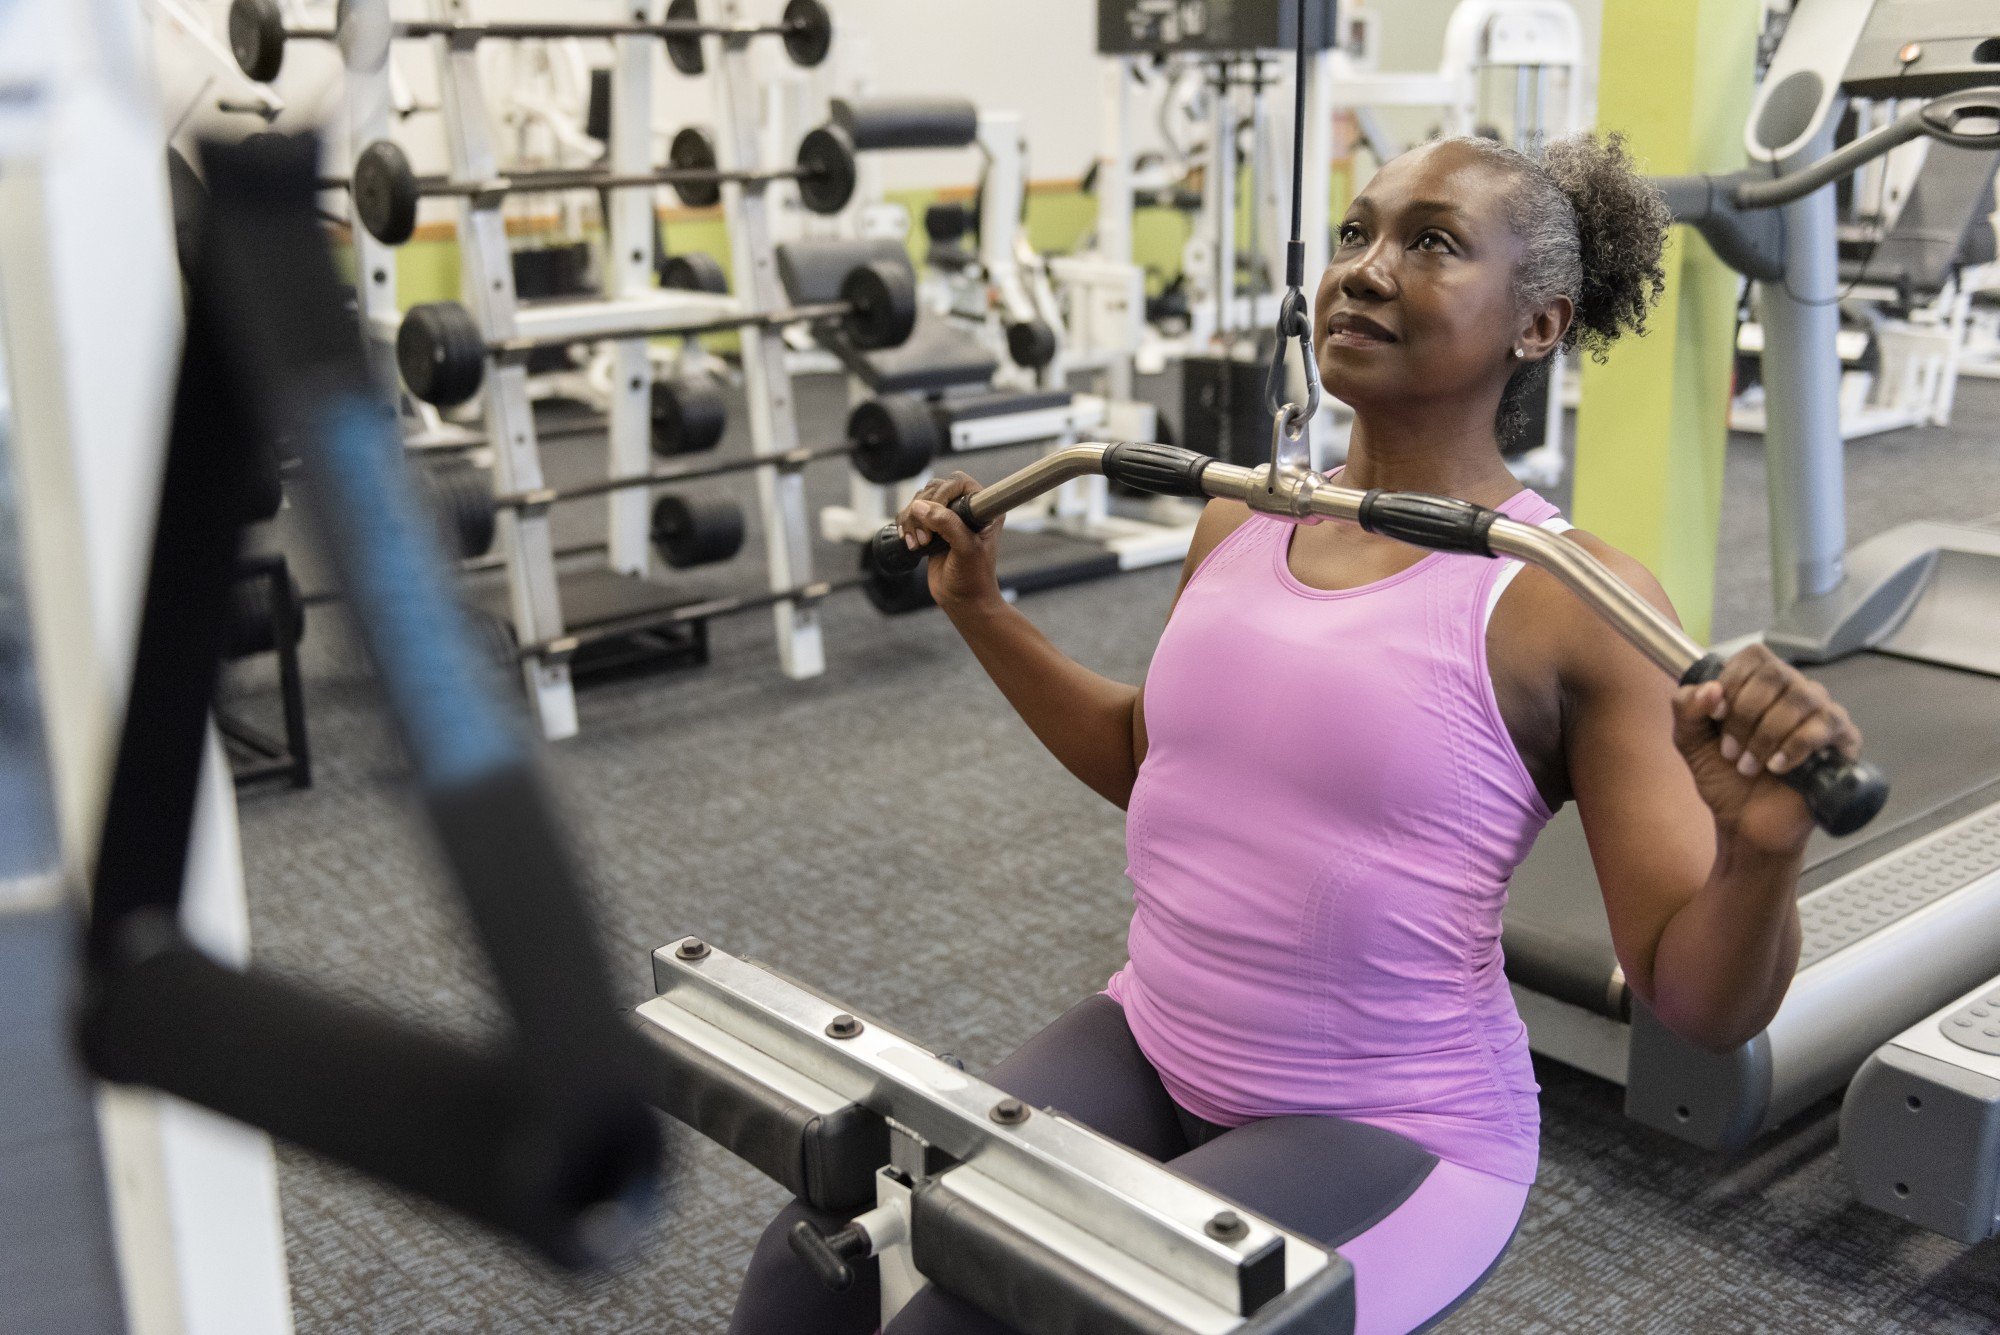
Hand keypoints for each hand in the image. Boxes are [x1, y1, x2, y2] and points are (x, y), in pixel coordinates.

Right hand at [895, 471, 1004, 608]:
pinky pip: (911, 515)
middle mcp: (966, 509)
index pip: (959, 482)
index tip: (936, 514)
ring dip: (912, 521)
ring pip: (919, 502)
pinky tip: (911, 543)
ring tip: (919, 544)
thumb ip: (947, 524)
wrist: (964, 601)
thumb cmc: (974, 578)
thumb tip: (919, 506)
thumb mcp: (965, 549)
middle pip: (934, 489)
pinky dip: (906, 526)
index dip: (943, 493)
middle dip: (923, 511)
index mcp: (983, 508)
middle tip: (926, 537)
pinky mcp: (932, 530)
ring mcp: (948, 518)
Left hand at [1672, 643, 1861, 855]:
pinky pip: (1828, 723)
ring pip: (1802, 697)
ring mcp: (1822, 714)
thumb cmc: (1724, 779)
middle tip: (1731, 750)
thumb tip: (1709, 689)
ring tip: (1750, 765)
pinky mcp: (1843, 741)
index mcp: (1760, 684)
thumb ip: (1686, 709)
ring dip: (1767, 734)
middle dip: (1745, 714)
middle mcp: (1794, 691)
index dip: (1731, 683)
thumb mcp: (1690, 741)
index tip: (1716, 716)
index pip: (1754, 656)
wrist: (1746, 823)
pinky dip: (1795, 745)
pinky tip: (1778, 767)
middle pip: (1777, 673)